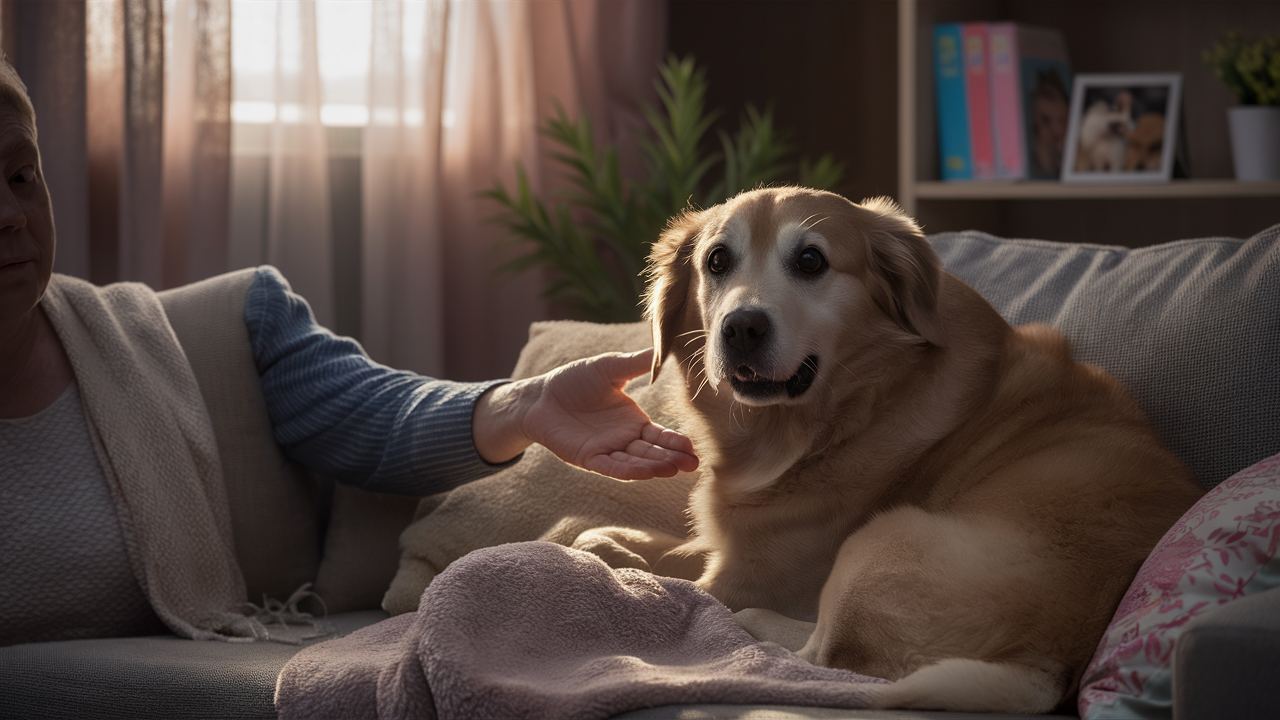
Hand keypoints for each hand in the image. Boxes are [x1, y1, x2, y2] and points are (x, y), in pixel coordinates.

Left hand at [472, 349, 698, 479]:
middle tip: (693, 463)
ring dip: (654, 467)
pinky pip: (612, 467)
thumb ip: (637, 363)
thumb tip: (665, 347)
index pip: (659, 436)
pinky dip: (629, 471)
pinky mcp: (588, 459)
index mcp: (633, 422)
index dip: (675, 442)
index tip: (693, 447)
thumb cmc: (574, 381)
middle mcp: (624, 440)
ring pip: (635, 463)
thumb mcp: (610, 368)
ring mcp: (607, 451)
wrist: (540, 395)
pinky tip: (646, 473)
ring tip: (673, 469)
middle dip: (672, 458)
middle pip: (652, 452)